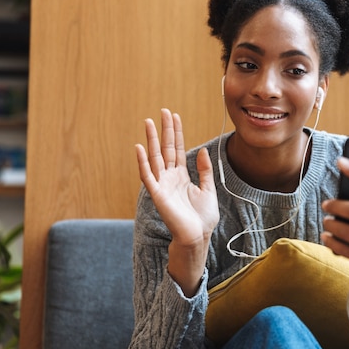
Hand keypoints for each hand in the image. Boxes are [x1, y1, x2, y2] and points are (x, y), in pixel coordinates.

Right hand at [135, 109, 218, 295]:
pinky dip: (142, 161)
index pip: (177, 149)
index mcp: (181, 176)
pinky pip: (147, 175)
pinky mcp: (157, 194)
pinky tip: (139, 147)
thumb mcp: (208, 189)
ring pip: (155, 157)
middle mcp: (170, 177)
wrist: (198, 236)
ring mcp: (162, 184)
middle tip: (163, 111)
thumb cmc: (202, 218)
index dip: (176, 133)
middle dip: (165, 130)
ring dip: (152, 140)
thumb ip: (204, 170)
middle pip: (166, 149)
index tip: (174, 116)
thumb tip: (203, 150)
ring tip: (149, 122)